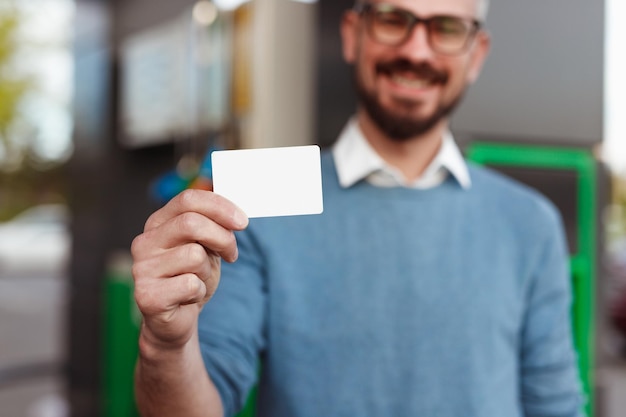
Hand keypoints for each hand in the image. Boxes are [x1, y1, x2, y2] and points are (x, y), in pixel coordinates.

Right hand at [131, 189, 248, 351]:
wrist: (175, 319)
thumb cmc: (191, 276)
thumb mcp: (206, 245)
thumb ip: (214, 225)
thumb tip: (237, 212)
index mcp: (158, 223)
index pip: (187, 199)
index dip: (219, 206)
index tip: (242, 221)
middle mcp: (145, 242)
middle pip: (191, 223)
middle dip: (222, 237)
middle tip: (232, 253)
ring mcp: (142, 269)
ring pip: (194, 255)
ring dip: (208, 270)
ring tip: (199, 279)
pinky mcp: (147, 295)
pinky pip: (191, 284)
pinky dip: (199, 291)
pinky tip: (189, 297)